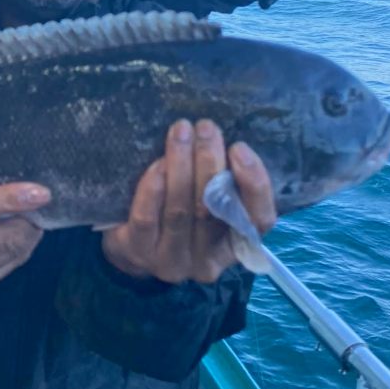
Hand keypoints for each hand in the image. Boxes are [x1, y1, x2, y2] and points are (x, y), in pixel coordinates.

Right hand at [0, 183, 48, 299]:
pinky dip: (20, 246)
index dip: (9, 199)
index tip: (40, 190)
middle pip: (3, 238)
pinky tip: (17, 230)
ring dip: (29, 231)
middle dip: (30, 218)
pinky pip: (9, 266)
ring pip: (13, 254)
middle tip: (41, 198)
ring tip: (33, 211)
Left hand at [102, 120, 275, 283]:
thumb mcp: (210, 202)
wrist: (129, 247)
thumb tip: (223, 139)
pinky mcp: (139, 253)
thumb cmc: (180, 212)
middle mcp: (207, 261)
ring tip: (180, 132)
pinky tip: (157, 164)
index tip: (239, 148)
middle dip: (209, 161)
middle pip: (213, 210)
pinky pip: (148, 218)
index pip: (260, 221)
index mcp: (235, 246)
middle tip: (205, 127)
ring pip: (180, 211)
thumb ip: (222, 182)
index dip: (254, 184)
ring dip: (181, 165)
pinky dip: (153, 189)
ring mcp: (172, 261)